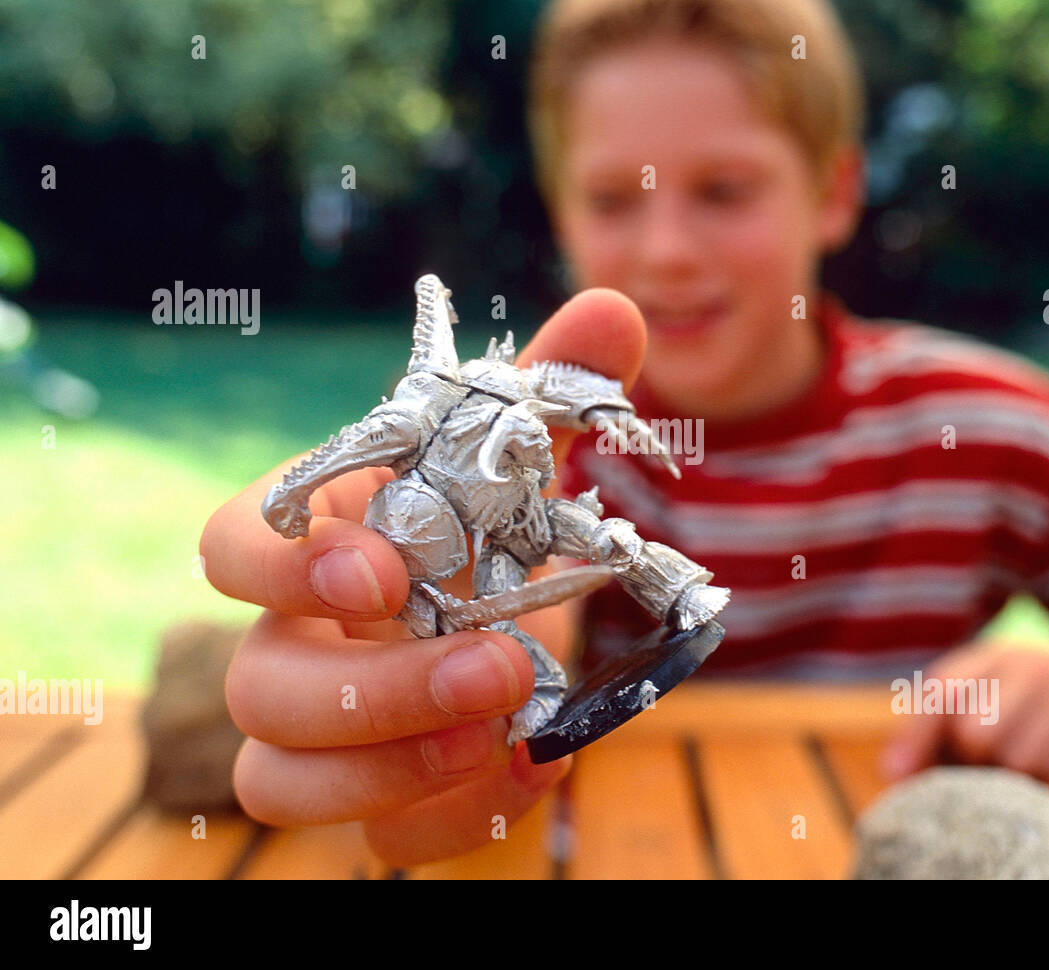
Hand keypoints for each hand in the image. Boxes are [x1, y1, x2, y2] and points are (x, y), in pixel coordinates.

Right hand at [199, 288, 649, 863]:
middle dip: (372, 685)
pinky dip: (457, 813)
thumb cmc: (493, 547)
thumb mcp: (527, 473)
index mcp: (322, 547)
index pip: (228, 548)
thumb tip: (615, 307)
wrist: (523, 647)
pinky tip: (537, 766)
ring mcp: (326, 736)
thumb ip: (556, 397)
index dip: (279, 567)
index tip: (381, 570)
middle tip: (495, 665)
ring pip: (279, 777)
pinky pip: (379, 839)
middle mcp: (299, 644)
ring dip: (393, 765)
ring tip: (511, 726)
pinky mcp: (379, 803)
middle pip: (257, 684)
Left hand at [879, 641, 1048, 783]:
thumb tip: (892, 772)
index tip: (895, 774)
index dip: (914, 736)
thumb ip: (939, 725)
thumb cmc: (1044, 695)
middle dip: (975, 759)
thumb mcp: (995, 690)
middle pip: (973, 734)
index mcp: (992, 655)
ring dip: (1018, 773)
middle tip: (993, 757)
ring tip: (1034, 751)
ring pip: (1016, 762)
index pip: (939, 692)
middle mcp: (1027, 664)